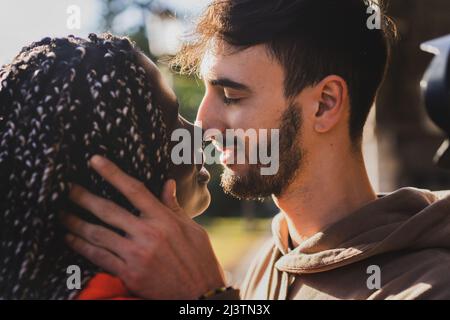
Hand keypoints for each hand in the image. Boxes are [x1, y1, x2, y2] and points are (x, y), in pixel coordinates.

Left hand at [62, 155, 224, 298]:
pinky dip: (82, 247)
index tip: (95, 161)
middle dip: (84, 198)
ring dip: (77, 223)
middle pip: (109, 211)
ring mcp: (137, 255)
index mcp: (164, 220)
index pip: (134, 190)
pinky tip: (71, 239)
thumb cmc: (199, 259)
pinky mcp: (130, 273)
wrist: (200, 293)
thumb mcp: (192, 229)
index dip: (113, 173)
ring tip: (62, 214)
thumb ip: (174, 207)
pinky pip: (100, 257)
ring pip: (99, 234)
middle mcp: (148, 234)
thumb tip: (168, 184)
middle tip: (68, 189)